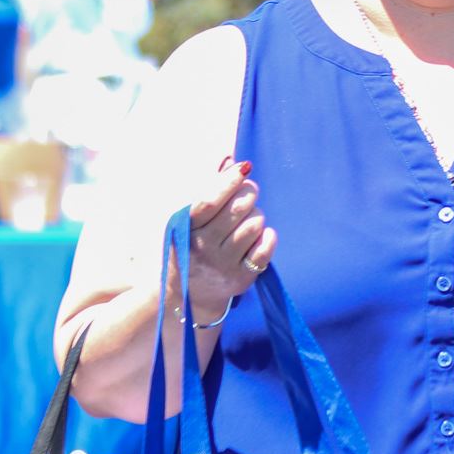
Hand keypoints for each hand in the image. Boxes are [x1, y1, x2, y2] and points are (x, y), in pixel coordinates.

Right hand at [183, 157, 275, 323]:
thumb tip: (230, 159)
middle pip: (237, 210)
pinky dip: (268, 236)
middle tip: (248, 193)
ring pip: (254, 226)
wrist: (186, 295)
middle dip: (248, 194)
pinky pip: (265, 248)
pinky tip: (260, 234)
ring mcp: (223, 265)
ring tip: (248, 218)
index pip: (209, 202)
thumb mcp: (187, 220)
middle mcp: (203, 248)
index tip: (243, 168)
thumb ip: (208, 189)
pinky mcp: (241, 278)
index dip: (228, 181)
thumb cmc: (189, 246)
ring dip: (256, 216)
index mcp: (185, 230)